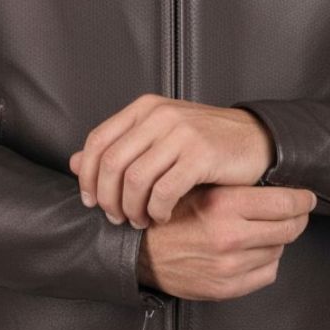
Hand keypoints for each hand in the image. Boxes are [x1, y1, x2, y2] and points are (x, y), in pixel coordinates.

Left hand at [66, 95, 275, 227]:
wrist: (257, 141)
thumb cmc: (206, 144)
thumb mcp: (158, 139)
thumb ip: (119, 148)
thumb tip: (73, 163)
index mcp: (145, 108)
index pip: (98, 141)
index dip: (87, 176)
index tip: (90, 201)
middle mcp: (160, 115)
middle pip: (111, 163)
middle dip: (108, 198)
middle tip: (117, 218)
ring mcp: (181, 133)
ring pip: (134, 179)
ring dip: (132, 209)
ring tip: (139, 221)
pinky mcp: (201, 154)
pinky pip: (164, 191)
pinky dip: (157, 210)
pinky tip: (162, 216)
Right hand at [135, 182, 317, 301]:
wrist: (137, 250)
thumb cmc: (168, 214)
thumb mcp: (199, 187)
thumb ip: (234, 186)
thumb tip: (276, 181)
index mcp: (222, 205)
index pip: (284, 204)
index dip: (302, 200)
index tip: (307, 197)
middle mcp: (228, 237)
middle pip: (288, 228)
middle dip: (297, 218)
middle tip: (297, 212)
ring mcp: (228, 266)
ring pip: (278, 249)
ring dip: (276, 239)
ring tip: (261, 229)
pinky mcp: (225, 288)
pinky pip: (267, 273)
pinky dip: (265, 261)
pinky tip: (251, 251)